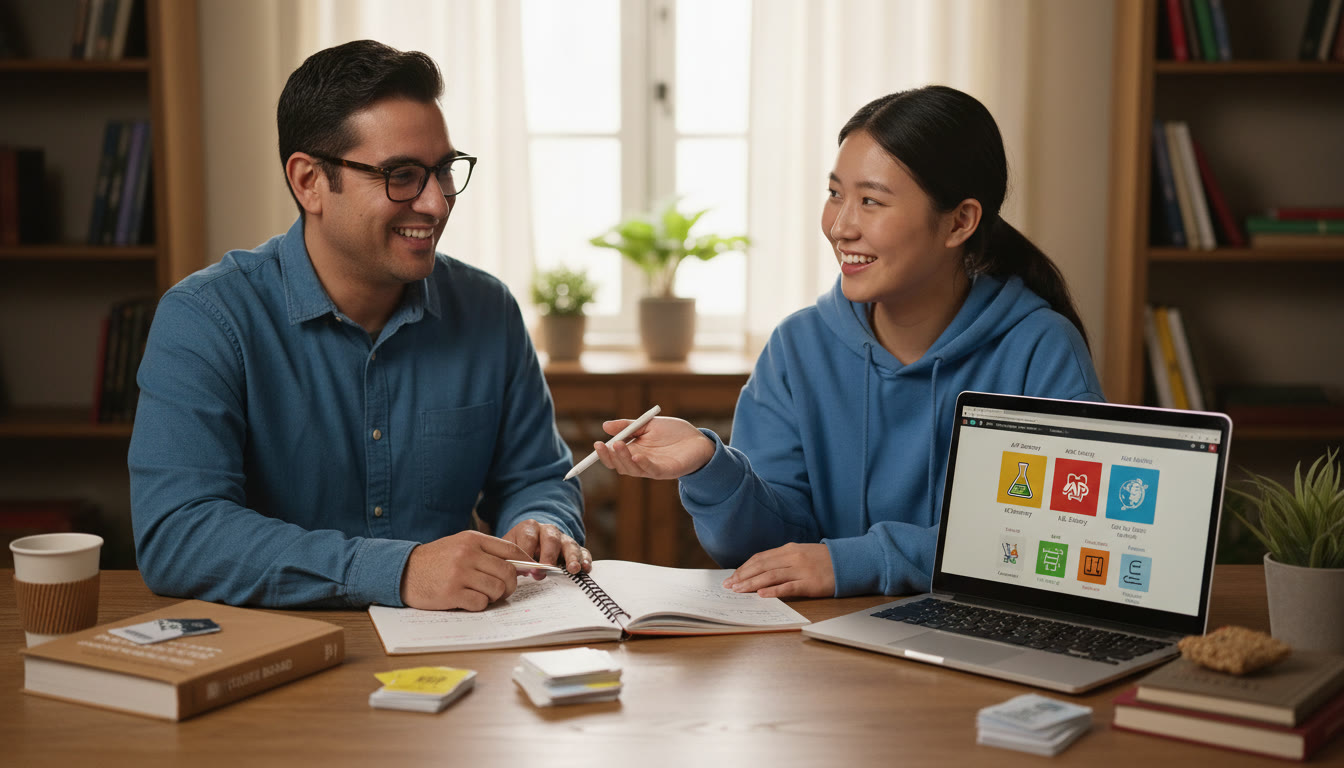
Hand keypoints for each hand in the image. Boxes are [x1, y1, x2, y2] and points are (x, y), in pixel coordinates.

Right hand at [400, 530, 530, 610]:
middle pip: (508, 572)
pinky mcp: (451, 593)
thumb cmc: (437, 560)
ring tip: (480, 593)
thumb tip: (521, 566)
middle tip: (503, 590)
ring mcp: (459, 573)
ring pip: (496, 589)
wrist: (404, 570)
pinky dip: (478, 605)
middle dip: (510, 585)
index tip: (533, 571)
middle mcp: (467, 554)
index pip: (511, 550)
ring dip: (493, 596)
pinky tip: (467, 600)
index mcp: (473, 539)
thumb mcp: (461, 546)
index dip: (527, 563)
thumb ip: (487, 552)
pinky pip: (480, 603)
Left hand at [502, 519, 591, 574]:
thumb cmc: (519, 549)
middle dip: (548, 555)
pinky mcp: (575, 549)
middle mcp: (548, 531)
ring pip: (569, 545)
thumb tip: (510, 572)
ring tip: (573, 569)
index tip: (526, 568)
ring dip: (572, 557)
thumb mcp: (509, 549)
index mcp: (529, 528)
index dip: (527, 552)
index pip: (528, 537)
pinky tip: (585, 568)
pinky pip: (583, 551)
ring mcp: (563, 539)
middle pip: (551, 539)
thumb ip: (508, 558)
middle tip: (546, 570)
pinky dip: (584, 559)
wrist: (532, 542)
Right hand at [592, 416, 714, 479]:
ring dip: (623, 458)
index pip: (614, 456)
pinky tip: (636, 456)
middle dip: (610, 456)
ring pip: (632, 469)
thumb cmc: (674, 432)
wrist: (698, 439)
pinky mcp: (666, 471)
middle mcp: (640, 462)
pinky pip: (651, 470)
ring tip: (618, 445)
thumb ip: (629, 426)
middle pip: (619, 465)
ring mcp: (652, 468)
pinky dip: (642, 464)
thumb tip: (605, 426)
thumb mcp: (649, 424)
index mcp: (634, 451)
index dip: (604, 453)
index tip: (596, 443)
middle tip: (604, 445)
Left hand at [722, 542, 834, 598]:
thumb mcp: (801, 553)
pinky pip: (789, 587)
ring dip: (752, 583)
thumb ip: (783, 559)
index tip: (732, 577)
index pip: (760, 558)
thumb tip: (761, 569)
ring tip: (739, 590)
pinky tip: (761, 595)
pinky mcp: (811, 583)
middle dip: (743, 576)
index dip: (744, 567)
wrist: (849, 562)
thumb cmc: (824, 560)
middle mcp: (793, 557)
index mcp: (789, 549)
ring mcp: (802, 570)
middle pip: (762, 566)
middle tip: (729, 586)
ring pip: (771, 576)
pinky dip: (773, 591)